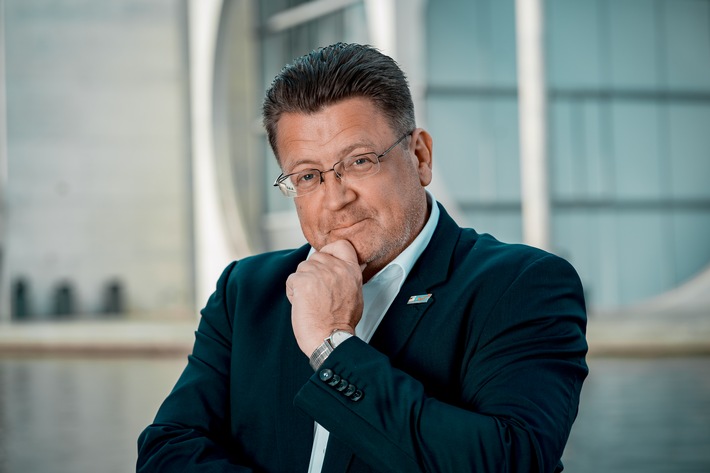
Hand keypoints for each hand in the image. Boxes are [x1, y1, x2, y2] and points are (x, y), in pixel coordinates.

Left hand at [286, 240, 364, 355]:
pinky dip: (293, 293)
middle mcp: (336, 268)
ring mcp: (319, 273)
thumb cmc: (341, 323)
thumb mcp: (356, 295)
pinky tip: (302, 305)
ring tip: (310, 301)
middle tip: (317, 292)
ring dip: (302, 283)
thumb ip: (350, 278)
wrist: (330, 338)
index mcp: (351, 271)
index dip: (330, 250)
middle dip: (312, 272)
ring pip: (302, 268)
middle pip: (316, 257)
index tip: (326, 259)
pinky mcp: (302, 281)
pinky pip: (291, 280)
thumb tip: (348, 269)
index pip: (342, 245)